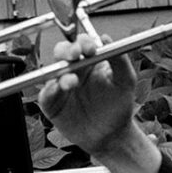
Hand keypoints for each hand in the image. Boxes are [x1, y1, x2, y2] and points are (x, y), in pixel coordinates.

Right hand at [36, 33, 139, 156]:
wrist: (112, 135)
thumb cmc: (119, 106)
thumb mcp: (125, 80)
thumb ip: (119, 59)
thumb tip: (107, 37)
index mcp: (90, 62)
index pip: (82, 44)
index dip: (84, 42)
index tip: (90, 47)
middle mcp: (73, 70)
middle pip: (62, 52)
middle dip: (66, 50)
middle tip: (74, 54)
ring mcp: (61, 86)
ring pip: (52, 71)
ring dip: (60, 72)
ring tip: (72, 81)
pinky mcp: (52, 103)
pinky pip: (46, 93)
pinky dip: (50, 90)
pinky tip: (60, 90)